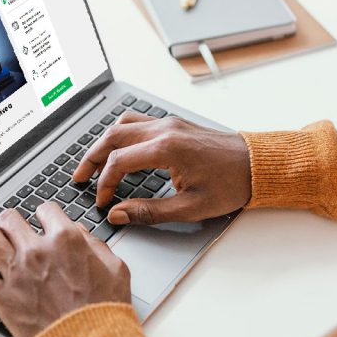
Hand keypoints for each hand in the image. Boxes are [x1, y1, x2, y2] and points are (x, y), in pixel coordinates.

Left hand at [0, 203, 130, 336]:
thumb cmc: (104, 311)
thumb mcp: (115, 269)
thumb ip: (95, 245)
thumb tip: (81, 235)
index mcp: (66, 240)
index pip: (46, 209)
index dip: (46, 215)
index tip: (45, 221)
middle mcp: (37, 251)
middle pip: (9, 218)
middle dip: (13, 221)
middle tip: (14, 228)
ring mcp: (16, 273)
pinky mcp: (2, 297)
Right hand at [72, 111, 251, 224]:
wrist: (257, 165)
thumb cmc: (231, 185)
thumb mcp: (190, 208)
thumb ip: (149, 212)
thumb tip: (119, 214)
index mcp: (166, 149)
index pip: (118, 162)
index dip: (104, 184)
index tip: (103, 201)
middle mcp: (164, 130)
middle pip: (113, 137)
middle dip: (92, 158)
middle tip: (79, 178)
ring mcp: (169, 123)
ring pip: (123, 125)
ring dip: (104, 143)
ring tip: (93, 164)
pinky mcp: (175, 124)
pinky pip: (138, 122)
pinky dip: (121, 134)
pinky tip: (118, 150)